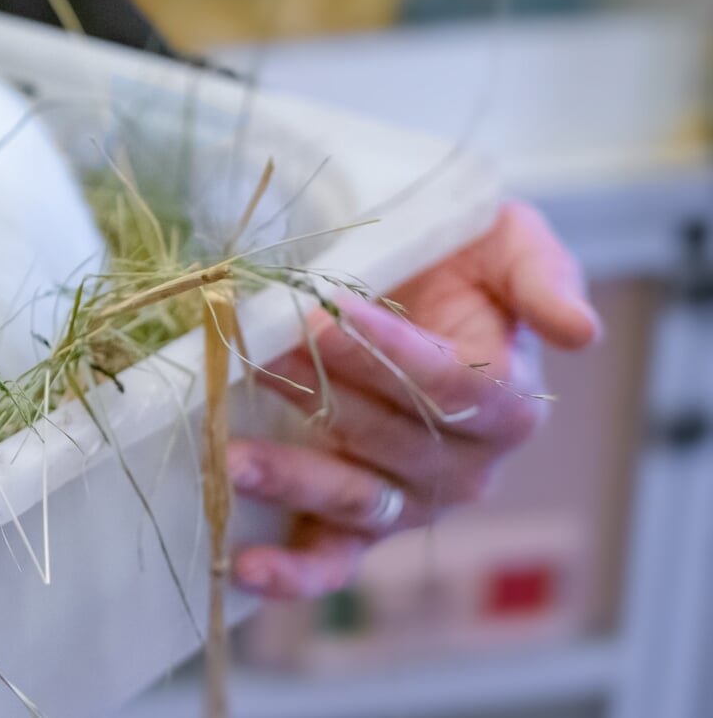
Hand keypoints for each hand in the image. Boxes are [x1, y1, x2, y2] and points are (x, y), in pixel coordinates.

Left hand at [228, 201, 601, 599]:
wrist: (405, 276)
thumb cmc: (458, 258)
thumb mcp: (510, 244)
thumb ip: (543, 279)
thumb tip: (581, 331)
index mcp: (509, 405)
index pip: (451, 385)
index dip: (391, 354)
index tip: (328, 315)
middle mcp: (463, 467)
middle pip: (391, 438)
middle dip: (321, 394)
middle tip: (259, 354)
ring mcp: (408, 502)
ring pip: (355, 500)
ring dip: (294, 479)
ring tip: (234, 455)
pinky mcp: (357, 527)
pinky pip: (331, 558)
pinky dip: (292, 572)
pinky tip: (245, 565)